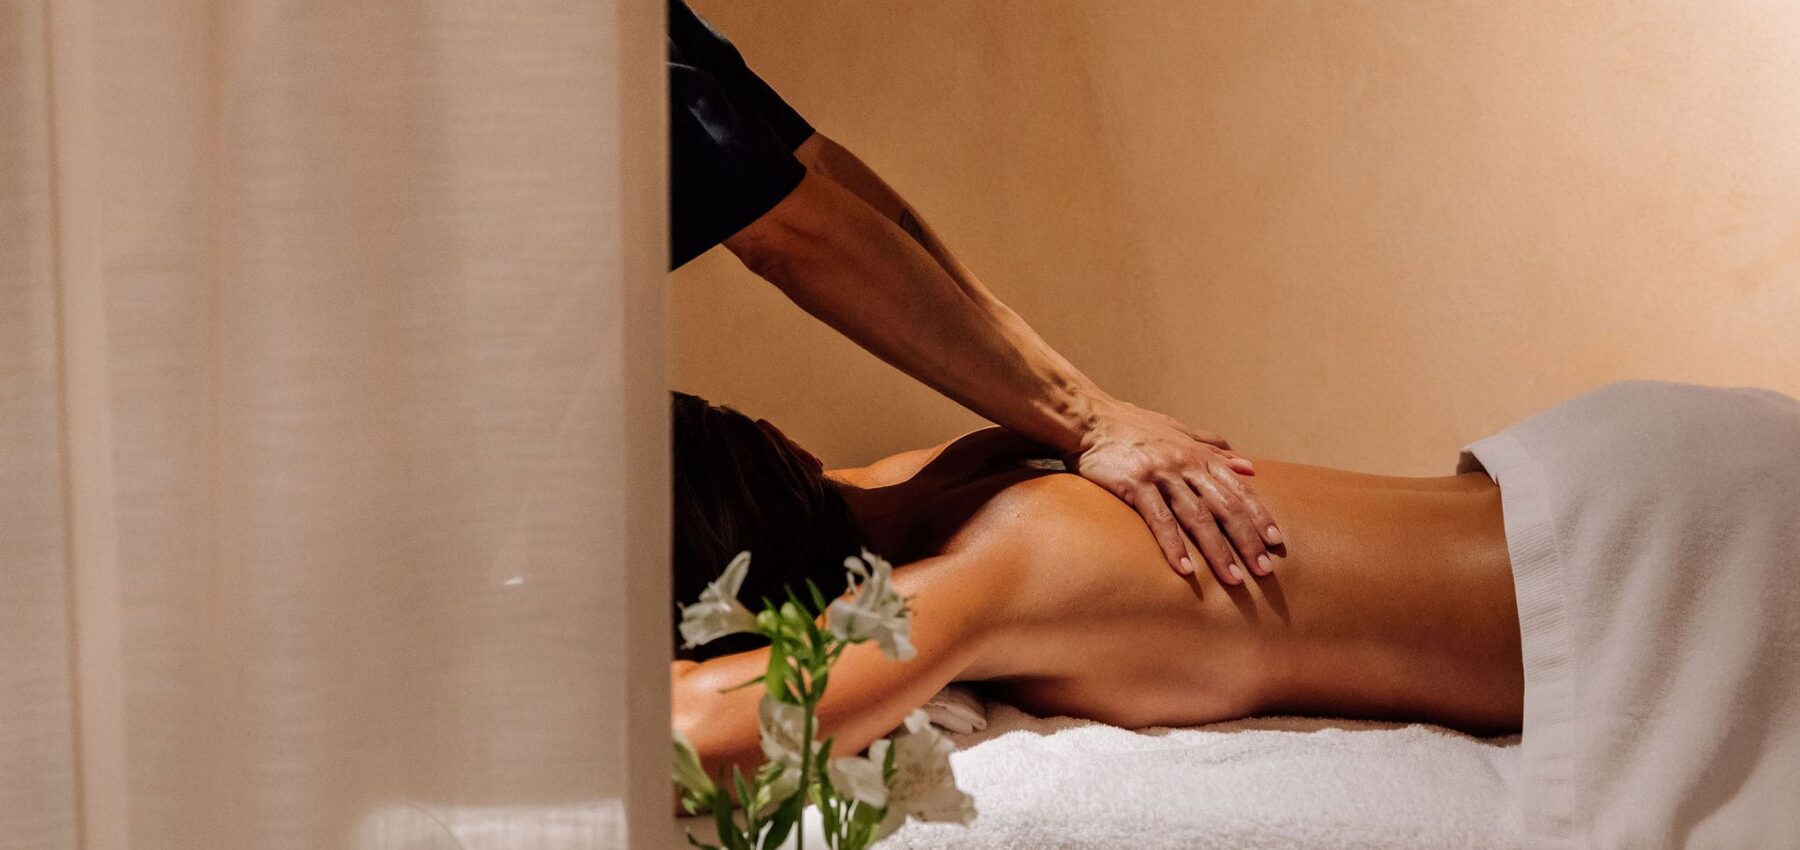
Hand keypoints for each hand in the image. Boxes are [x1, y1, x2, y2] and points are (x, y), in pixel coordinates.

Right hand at [1069, 401, 1281, 584]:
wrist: (1090, 418)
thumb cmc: (1133, 426)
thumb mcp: (1179, 431)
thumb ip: (1213, 448)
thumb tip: (1248, 466)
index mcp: (1198, 454)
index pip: (1238, 489)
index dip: (1259, 516)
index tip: (1276, 542)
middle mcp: (1186, 464)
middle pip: (1225, 507)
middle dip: (1247, 540)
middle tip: (1263, 571)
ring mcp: (1162, 473)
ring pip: (1198, 517)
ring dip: (1218, 551)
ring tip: (1233, 579)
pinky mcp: (1136, 483)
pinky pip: (1159, 519)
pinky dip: (1174, 545)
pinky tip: (1186, 569)